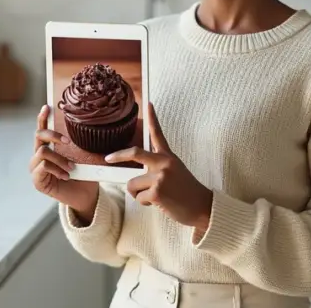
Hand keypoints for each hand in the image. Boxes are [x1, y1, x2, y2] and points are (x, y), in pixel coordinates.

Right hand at [30, 105, 99, 218]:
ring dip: (60, 158)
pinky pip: (43, 167)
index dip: (43, 118)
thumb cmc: (83, 176)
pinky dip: (57, 169)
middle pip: (38, 136)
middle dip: (53, 135)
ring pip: (42, 152)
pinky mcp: (37, 181)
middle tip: (68, 141)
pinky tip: (66, 175)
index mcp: (47, 149)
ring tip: (72, 168)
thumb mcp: (82, 157)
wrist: (84, 197)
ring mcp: (35, 169)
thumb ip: (77, 145)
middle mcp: (38, 157)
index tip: (47, 106)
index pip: (42, 130)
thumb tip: (87, 127)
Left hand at [105, 103, 212, 232]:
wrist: (202, 207)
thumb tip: (137, 173)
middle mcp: (164, 163)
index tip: (148, 103)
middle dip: (118, 155)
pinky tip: (160, 203)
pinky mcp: (157, 191)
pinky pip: (138, 198)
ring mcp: (160, 176)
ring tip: (157, 197)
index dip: (153, 118)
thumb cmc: (187, 193)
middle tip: (108, 158)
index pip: (158, 134)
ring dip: (139, 194)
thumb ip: (158, 167)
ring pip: (132, 184)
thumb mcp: (176, 172)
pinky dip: (145, 203)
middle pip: (134, 153)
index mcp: (169, 157)